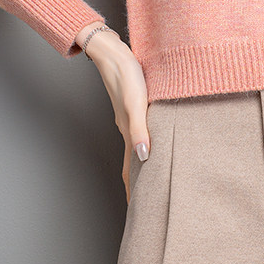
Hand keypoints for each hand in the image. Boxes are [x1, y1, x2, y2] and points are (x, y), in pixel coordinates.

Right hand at [78, 26, 150, 203]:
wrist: (112, 52)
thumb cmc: (126, 75)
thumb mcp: (136, 103)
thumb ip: (140, 130)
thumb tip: (145, 157)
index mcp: (128, 130)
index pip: (129, 169)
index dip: (133, 190)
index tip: (137, 211)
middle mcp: (127, 127)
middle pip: (131, 163)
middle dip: (137, 183)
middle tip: (145, 203)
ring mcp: (129, 117)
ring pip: (135, 147)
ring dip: (140, 164)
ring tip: (150, 177)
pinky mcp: (133, 104)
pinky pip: (139, 131)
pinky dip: (144, 142)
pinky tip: (151, 139)